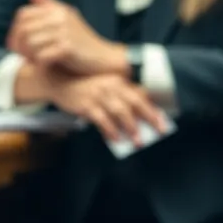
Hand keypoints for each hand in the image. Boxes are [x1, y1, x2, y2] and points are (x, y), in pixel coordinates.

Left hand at [8, 0, 125, 75]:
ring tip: (32, 61)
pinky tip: (42, 66)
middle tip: (19, 55)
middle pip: (23, 29)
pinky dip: (38, 63)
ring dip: (28, 55)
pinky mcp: (68, 48)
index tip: (14, 42)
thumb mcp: (66, 19)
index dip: (15, 28)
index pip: (23, 14)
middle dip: (17, 44)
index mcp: (57, 10)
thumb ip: (49, 5)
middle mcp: (59, 18)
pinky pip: (41, 56)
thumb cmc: (83, 41)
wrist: (106, 58)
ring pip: (30, 44)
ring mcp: (64, 32)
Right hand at [44, 70, 166, 144]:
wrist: (60, 83)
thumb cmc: (86, 89)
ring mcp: (98, 95)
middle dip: (147, 118)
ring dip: (130, 128)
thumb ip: (121, 99)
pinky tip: (116, 138)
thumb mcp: (105, 88)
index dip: (152, 109)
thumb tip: (140, 119)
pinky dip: (110, 130)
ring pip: (119, 112)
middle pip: (133, 103)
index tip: (163, 122)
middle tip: (158, 132)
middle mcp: (109, 86)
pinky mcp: (86, 105)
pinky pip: (102, 120)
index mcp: (117, 81)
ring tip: (138, 141)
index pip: (139, 95)